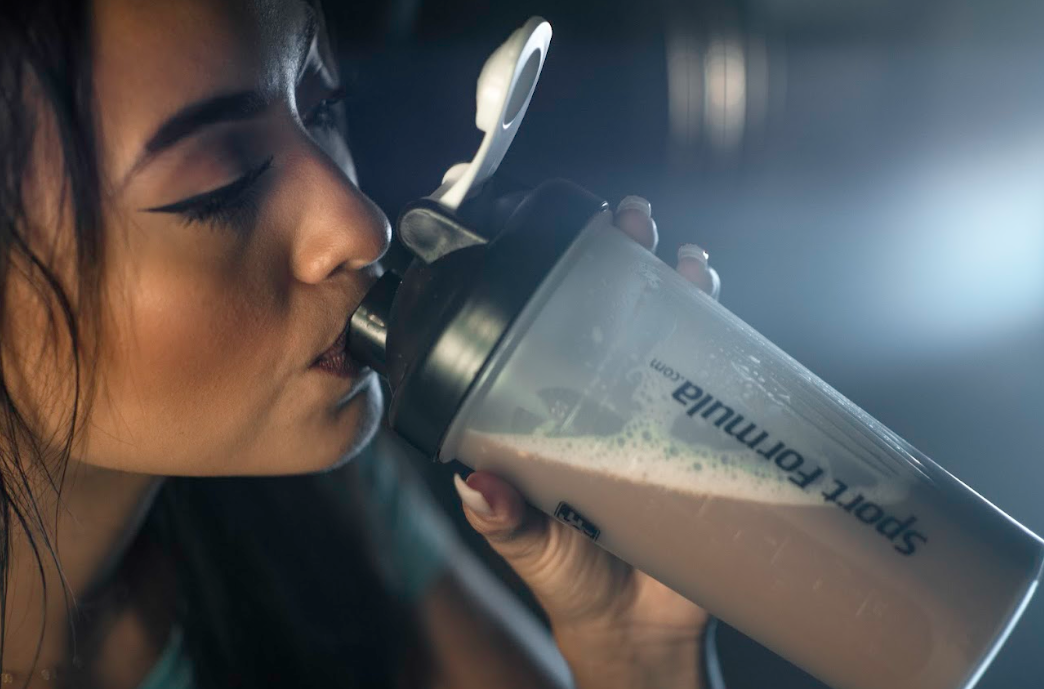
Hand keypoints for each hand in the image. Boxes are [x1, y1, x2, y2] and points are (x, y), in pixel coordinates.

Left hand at [453, 196, 719, 688]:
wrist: (641, 631)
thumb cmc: (574, 583)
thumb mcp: (534, 549)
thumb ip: (509, 523)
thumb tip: (478, 489)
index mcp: (557, 417)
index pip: (554, 333)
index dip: (556, 286)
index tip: (555, 242)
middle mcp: (609, 403)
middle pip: (616, 315)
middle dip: (625, 259)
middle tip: (630, 224)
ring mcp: (663, 416)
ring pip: (674, 333)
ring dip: (681, 285)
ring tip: (684, 260)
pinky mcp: (712, 443)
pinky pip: (722, 382)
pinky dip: (727, 343)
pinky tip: (723, 313)